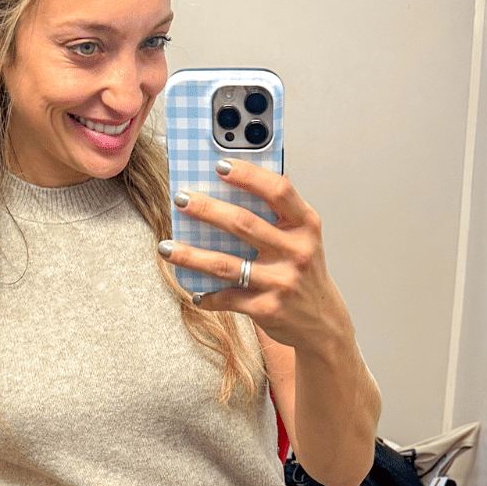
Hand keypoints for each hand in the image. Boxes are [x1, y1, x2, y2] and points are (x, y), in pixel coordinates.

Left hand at [156, 159, 350, 352]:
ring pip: (226, 265)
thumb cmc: (303, 270)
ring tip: (165, 247)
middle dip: (207, 210)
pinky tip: (193, 292)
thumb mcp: (301, 238)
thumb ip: (276, 216)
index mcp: (305, 225)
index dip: (248, 176)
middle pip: (243, 224)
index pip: (278, 191)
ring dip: (191, 255)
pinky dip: (206, 296)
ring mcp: (281, 281)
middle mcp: (296, 251)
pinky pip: (226, 298)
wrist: (321, 320)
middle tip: (181, 199)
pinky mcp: (266, 308)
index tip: (219, 165)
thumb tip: (232, 187)